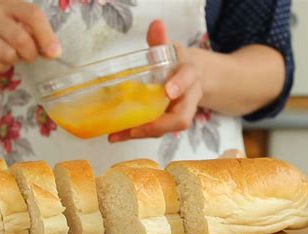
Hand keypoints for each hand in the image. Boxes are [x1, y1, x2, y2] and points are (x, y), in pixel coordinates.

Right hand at [0, 0, 59, 72]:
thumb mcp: (16, 23)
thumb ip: (35, 33)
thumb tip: (53, 52)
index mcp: (7, 4)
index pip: (32, 14)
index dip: (46, 35)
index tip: (55, 52)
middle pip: (21, 39)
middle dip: (31, 53)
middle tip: (29, 56)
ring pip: (9, 55)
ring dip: (15, 61)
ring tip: (9, 54)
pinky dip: (2, 67)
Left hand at [109, 20, 202, 141]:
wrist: (191, 78)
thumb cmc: (178, 63)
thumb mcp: (171, 49)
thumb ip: (161, 40)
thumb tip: (156, 25)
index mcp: (191, 76)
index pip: (189, 78)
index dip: (180, 84)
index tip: (168, 90)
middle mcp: (188, 99)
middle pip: (180, 119)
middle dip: (158, 126)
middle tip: (134, 129)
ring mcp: (178, 114)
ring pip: (165, 129)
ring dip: (141, 133)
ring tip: (116, 135)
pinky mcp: (166, 122)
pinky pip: (154, 130)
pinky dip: (135, 133)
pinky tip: (116, 134)